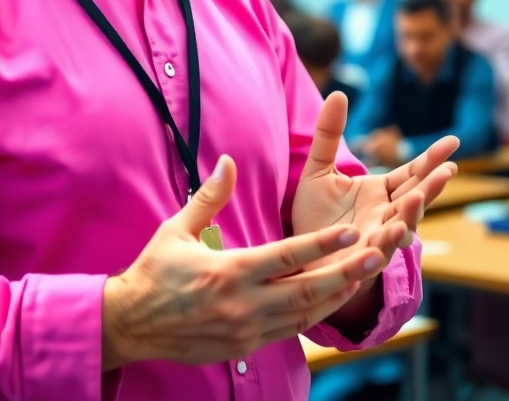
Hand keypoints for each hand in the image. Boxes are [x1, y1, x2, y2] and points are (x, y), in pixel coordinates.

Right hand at [101, 156, 389, 369]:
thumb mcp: (176, 228)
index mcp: (228, 272)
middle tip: (377, 255)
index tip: (350, 231)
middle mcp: (243, 305)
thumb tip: (228, 161)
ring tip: (367, 274)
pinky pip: (291, 330)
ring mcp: (247, 330)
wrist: (131, 324)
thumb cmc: (154, 271)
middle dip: (346, 273)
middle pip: (307, 290)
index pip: (285, 257)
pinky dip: (316, 313)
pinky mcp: (246, 347)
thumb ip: (209, 196)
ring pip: (306, 314)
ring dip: (338, 294)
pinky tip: (334, 298)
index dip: (320, 245)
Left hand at [291, 93, 457, 329]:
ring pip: (401, 227)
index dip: (430, 159)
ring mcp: (376, 240)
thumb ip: (329, 134)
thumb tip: (340, 92)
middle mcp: (384, 215)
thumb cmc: (315, 215)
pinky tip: (393, 233)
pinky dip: (386, 244)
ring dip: (412, 214)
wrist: (300, 255)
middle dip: (432, 186)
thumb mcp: (318, 169)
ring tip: (418, 197)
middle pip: (414, 198)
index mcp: (379, 192)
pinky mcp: (361, 262)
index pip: (411, 173)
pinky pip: (378, 253)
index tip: (453, 142)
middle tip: (449, 169)